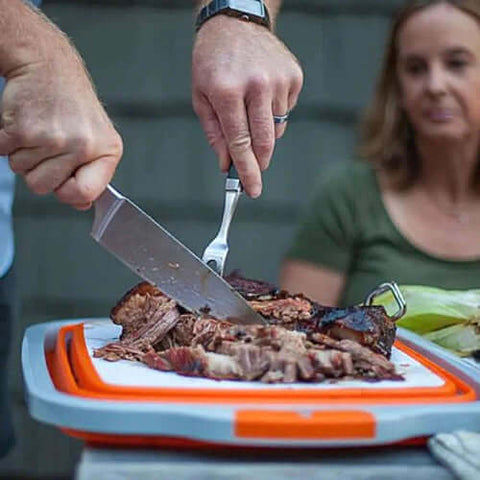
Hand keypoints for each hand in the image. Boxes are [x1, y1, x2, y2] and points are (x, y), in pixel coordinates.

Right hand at [0, 34, 122, 209]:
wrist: (48, 65)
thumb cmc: (73, 105)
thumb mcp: (95, 140)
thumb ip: (91, 176)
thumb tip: (83, 205)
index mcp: (106, 151)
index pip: (85, 194)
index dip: (68, 192)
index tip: (65, 181)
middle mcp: (83, 146)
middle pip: (44, 188)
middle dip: (39, 171)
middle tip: (49, 145)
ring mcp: (53, 138)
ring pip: (22, 171)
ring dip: (24, 154)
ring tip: (40, 130)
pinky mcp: (23, 129)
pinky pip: (4, 154)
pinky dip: (8, 142)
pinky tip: (25, 123)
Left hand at [192, 15, 302, 197]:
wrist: (235, 23)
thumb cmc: (212, 62)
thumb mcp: (201, 97)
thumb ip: (215, 134)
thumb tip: (228, 164)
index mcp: (227, 91)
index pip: (240, 143)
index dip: (247, 171)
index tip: (252, 190)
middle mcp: (256, 85)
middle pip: (264, 141)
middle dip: (260, 162)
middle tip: (255, 171)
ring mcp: (278, 80)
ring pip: (277, 130)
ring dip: (264, 133)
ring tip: (250, 110)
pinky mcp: (294, 77)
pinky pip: (286, 113)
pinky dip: (274, 115)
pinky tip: (262, 97)